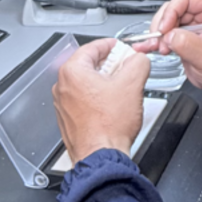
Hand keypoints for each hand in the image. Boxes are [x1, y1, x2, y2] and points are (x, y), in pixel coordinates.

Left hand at [52, 38, 151, 164]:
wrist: (102, 156)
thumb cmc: (109, 126)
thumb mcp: (133, 85)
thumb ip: (138, 63)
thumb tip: (139, 59)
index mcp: (73, 72)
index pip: (91, 47)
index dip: (110, 45)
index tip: (120, 47)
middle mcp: (62, 87)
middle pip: (88, 65)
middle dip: (109, 64)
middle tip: (126, 67)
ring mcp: (63, 104)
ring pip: (86, 84)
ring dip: (104, 82)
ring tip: (122, 89)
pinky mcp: (68, 119)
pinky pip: (83, 100)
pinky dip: (97, 98)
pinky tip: (112, 106)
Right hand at [136, 0, 201, 120]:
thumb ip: (189, 44)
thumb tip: (171, 35)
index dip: (172, 11)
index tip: (165, 28)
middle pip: (173, 6)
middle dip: (163, 24)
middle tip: (160, 41)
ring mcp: (192, 22)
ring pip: (166, 18)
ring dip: (158, 33)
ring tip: (160, 47)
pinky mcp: (183, 33)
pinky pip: (164, 30)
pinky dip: (156, 38)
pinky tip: (149, 46)